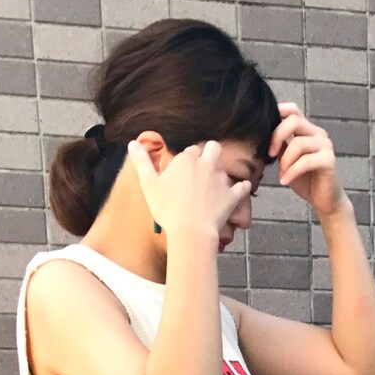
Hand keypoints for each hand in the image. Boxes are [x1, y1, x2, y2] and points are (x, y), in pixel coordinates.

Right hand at [127, 138, 250, 237]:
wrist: (190, 231)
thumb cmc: (167, 209)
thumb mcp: (149, 184)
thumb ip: (142, 162)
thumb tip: (131, 144)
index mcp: (187, 159)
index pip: (190, 151)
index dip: (188, 160)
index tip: (184, 172)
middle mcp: (206, 164)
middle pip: (213, 148)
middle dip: (210, 154)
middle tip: (204, 168)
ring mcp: (220, 180)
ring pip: (224, 169)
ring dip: (220, 176)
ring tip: (214, 189)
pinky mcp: (232, 196)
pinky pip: (242, 187)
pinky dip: (242, 188)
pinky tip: (242, 189)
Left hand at [268, 102, 347, 217]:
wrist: (324, 200)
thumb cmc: (305, 180)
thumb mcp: (286, 161)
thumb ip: (279, 146)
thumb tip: (262, 136)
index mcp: (307, 130)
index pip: (292, 110)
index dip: (277, 114)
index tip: (264, 132)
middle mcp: (318, 133)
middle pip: (294, 120)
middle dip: (277, 136)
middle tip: (269, 154)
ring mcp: (325, 145)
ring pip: (299, 143)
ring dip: (285, 161)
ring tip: (282, 175)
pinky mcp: (329, 160)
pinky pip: (306, 161)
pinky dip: (292, 171)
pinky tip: (285, 181)